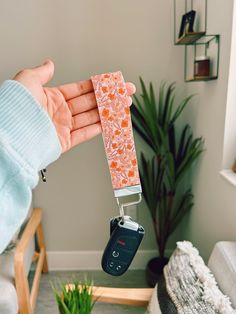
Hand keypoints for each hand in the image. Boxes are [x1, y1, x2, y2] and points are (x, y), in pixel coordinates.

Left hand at [14, 60, 135, 151]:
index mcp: (52, 97)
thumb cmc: (17, 105)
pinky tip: (109, 123)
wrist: (13, 133)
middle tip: (126, 94)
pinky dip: (98, 130)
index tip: (112, 82)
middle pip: (90, 103)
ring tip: (124, 107)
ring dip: (108, 113)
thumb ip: (42, 72)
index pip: (80, 89)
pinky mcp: (64, 142)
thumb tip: (49, 63)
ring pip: (90, 119)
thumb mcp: (28, 80)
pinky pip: (84, 135)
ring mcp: (63, 128)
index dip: (98, 85)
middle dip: (110, 98)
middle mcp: (59, 112)